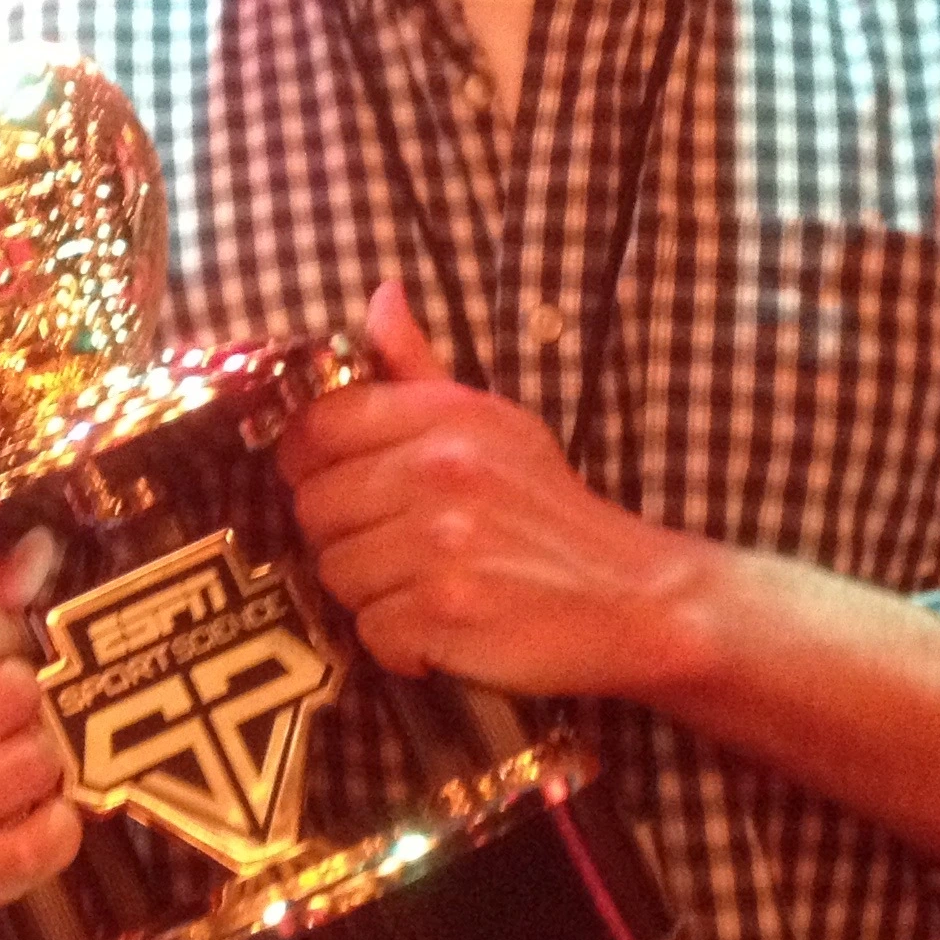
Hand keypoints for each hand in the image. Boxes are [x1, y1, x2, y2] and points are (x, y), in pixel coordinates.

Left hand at [275, 280, 705, 699]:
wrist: (632, 594)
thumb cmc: (550, 510)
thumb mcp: (494, 423)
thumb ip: (419, 368)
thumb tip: (380, 295)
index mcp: (446, 416)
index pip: (318, 426)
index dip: (307, 461)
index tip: (331, 482)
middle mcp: (438, 472)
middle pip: (314, 507)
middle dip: (342, 535)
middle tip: (390, 546)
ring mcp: (440, 545)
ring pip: (335, 573)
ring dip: (371, 591)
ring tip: (422, 586)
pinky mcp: (444, 613)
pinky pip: (370, 630)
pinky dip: (398, 644)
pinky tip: (438, 628)